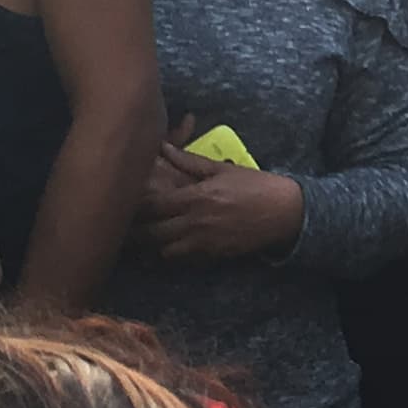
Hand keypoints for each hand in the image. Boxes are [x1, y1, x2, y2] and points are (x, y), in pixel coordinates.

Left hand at [133, 129, 305, 262]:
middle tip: (123, 226)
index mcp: (194, 198)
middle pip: (152, 233)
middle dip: (136, 231)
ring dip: (152, 245)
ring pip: (164, 251)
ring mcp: (204, 242)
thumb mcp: (221, 169)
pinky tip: (166, 246)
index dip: (134, 206)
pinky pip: (183, 260)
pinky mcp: (213, 255)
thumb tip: (164, 147)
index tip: (124, 202)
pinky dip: (171, 255)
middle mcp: (195, 223)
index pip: (152, 206)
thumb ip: (188, 161)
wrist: (284, 212)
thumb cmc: (254, 185)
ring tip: (142, 238)